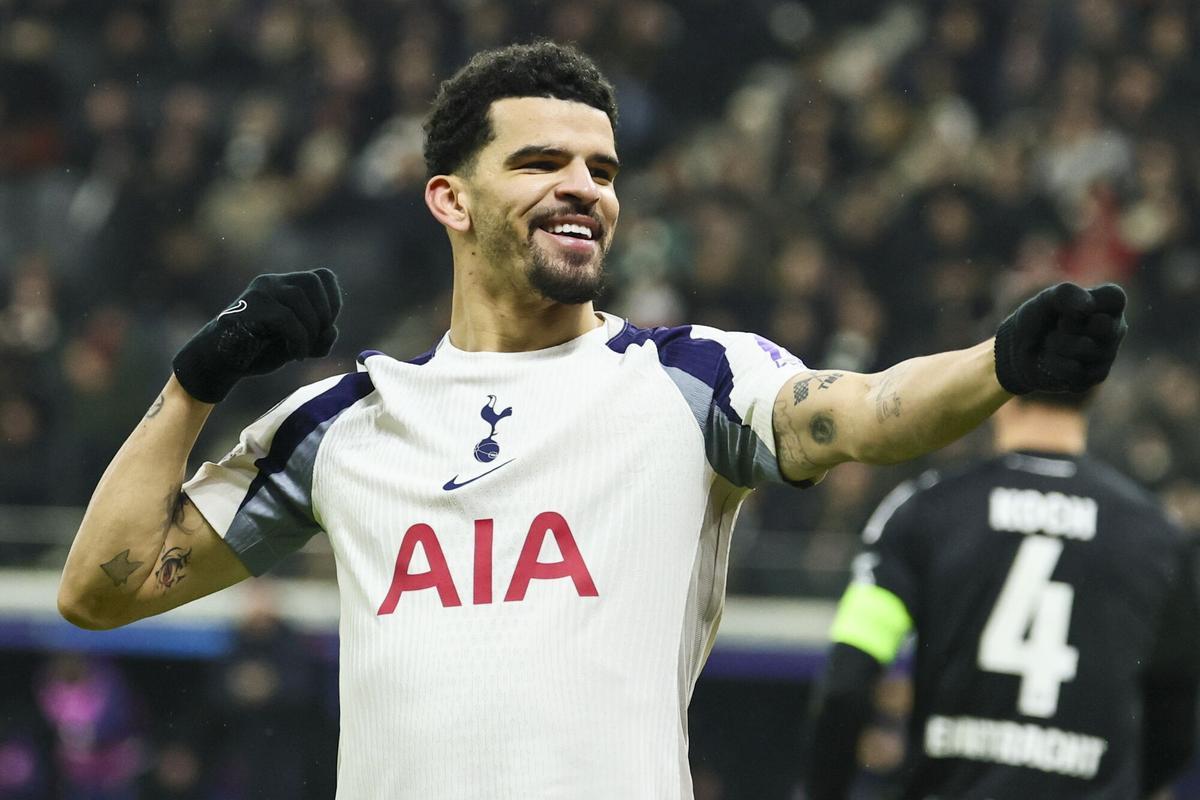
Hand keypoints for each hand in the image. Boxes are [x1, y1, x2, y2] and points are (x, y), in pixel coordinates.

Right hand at [173, 269, 341, 402]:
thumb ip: (320, 338)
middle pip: (312, 281)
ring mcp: (259, 293)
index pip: (323, 276)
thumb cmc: (260, 350)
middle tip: (317, 339)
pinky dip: (299, 339)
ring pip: (299, 298)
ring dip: (311, 329)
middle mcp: (272, 283)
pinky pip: (285, 318)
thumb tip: (331, 330)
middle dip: (324, 313)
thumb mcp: (299, 344)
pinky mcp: (249, 308)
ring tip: (303, 350)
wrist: (221, 361)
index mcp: (285, 285)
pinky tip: (296, 355)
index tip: (327, 326)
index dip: (333, 300)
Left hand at [994, 282, 1126, 394]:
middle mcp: (1115, 328)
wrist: (1018, 353)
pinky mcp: (1097, 376)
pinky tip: (1053, 361)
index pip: (1115, 297)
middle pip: (1104, 326)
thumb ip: (1065, 294)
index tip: (1066, 309)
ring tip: (1051, 343)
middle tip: (1058, 326)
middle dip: (1069, 326)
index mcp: (1108, 304)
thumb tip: (1088, 306)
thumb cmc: (1037, 320)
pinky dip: (1055, 364)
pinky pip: (1076, 371)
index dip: (1087, 302)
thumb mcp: (1045, 300)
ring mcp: (1108, 353)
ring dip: (1057, 345)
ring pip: (1087, 349)